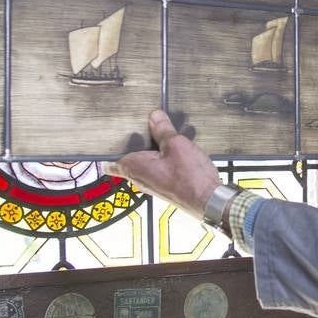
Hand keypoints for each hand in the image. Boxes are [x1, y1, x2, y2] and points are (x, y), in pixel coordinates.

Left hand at [106, 110, 220, 218]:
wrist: (208, 200)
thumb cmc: (189, 179)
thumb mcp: (176, 144)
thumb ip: (163, 129)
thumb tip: (154, 117)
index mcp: (133, 167)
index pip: (109, 161)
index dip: (111, 146)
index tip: (117, 133)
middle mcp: (139, 178)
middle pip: (131, 156)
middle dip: (140, 140)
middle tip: (148, 125)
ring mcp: (153, 183)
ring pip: (148, 160)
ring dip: (157, 147)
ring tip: (168, 132)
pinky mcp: (166, 185)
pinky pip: (160, 166)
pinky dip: (167, 156)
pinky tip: (180, 147)